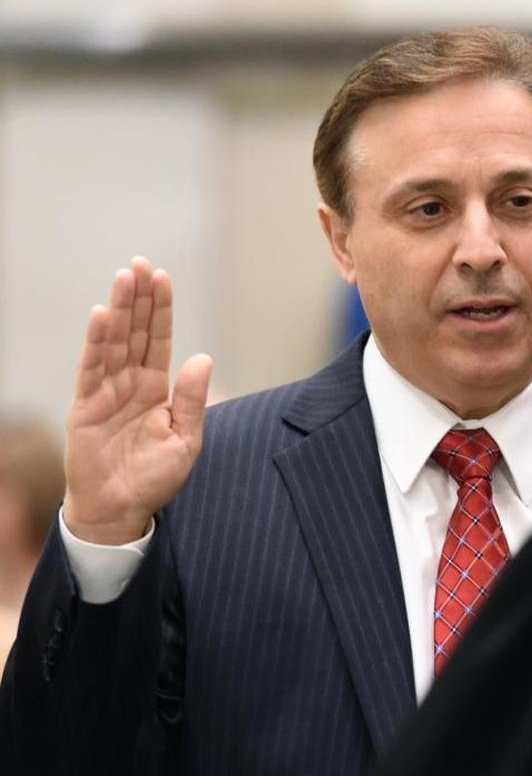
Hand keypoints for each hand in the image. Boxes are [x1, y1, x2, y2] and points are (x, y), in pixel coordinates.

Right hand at [62, 258, 211, 544]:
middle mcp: (130, 383)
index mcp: (155, 388)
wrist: (121, 511)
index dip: (160, 309)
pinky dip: (96, 342)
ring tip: (125, 277)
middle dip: (139, 298)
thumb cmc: (154, 478)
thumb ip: (193, 399)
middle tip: (141, 264)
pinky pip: (91, 369)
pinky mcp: (85, 407)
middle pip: (134, 332)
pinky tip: (102, 315)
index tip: (162, 277)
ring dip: (119, 309)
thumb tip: (203, 357)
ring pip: (114, 342)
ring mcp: (106, 393)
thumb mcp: (186, 438)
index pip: (158, 339)